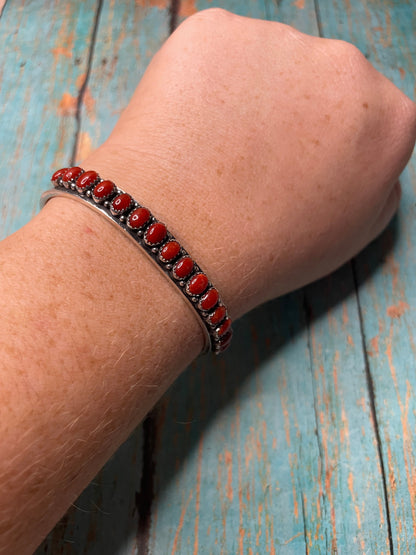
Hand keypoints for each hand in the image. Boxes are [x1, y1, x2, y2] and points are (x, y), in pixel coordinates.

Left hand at [85, 8, 415, 318]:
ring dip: (246, 95)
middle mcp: (344, 65)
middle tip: (251, 161)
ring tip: (215, 151)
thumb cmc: (265, 252)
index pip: (365, 114)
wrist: (179, 242)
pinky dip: (202, 83)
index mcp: (388, 118)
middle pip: (318, 79)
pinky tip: (190, 129)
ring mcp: (278, 40)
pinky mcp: (215, 31)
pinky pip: (215, 53)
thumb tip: (363, 147)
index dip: (326, 142)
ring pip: (265, 62)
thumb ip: (376, 179)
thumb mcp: (351, 234)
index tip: (297, 165)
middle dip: (291, 111)